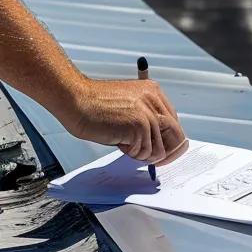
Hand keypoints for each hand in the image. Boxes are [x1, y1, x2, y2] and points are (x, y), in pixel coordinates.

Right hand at [64, 75, 187, 164]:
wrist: (75, 100)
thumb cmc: (94, 105)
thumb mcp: (127, 106)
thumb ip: (145, 119)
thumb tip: (160, 146)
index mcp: (152, 91)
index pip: (173, 123)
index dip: (168, 142)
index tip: (161, 153)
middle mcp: (154, 99)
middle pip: (176, 136)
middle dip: (165, 153)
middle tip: (149, 159)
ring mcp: (148, 112)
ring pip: (161, 149)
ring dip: (143, 153)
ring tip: (124, 143)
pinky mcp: (140, 125)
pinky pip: (146, 152)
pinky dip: (133, 154)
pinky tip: (119, 142)